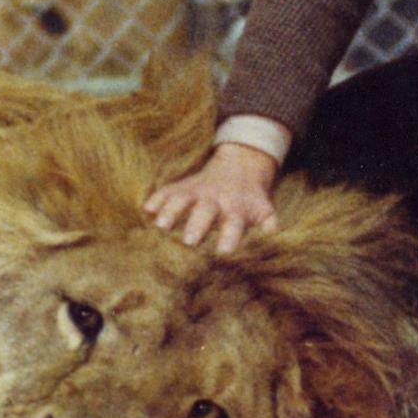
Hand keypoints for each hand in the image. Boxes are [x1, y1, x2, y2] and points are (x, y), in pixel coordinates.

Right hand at [143, 143, 280, 254]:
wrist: (240, 166)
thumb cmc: (250, 200)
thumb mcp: (265, 212)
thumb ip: (269, 230)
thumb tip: (272, 250)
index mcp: (237, 208)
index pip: (234, 223)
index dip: (230, 236)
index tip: (224, 251)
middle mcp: (215, 199)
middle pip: (204, 211)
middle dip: (197, 225)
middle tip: (189, 241)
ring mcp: (197, 191)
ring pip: (182, 198)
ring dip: (171, 211)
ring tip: (160, 226)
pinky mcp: (182, 186)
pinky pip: (167, 190)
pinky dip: (156, 198)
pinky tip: (145, 209)